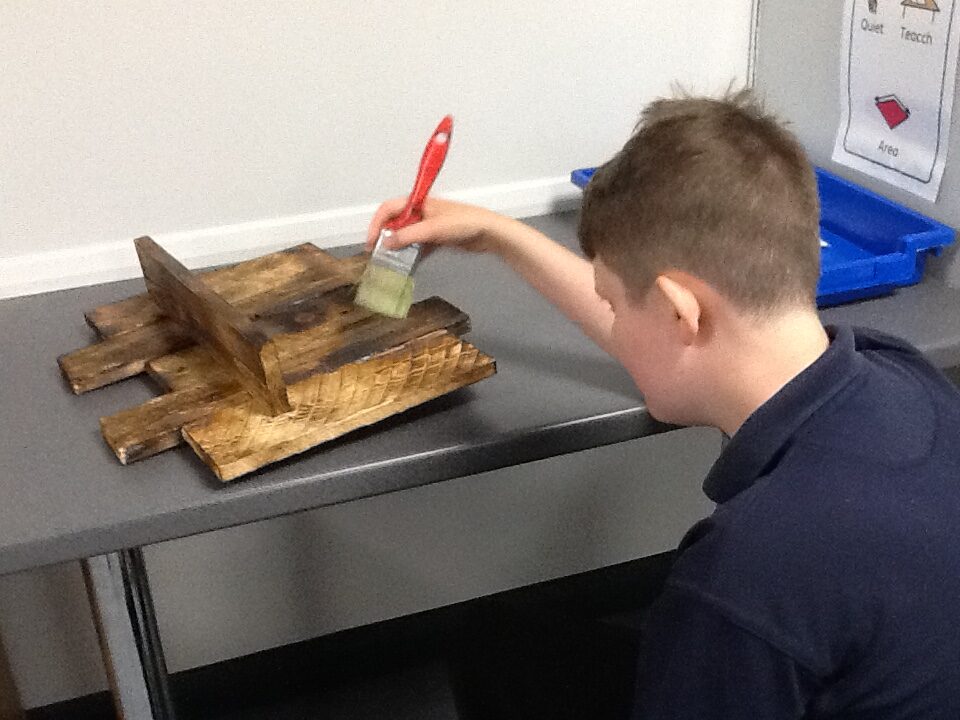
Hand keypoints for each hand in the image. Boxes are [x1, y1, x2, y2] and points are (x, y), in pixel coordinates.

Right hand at [365, 197, 511, 255]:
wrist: (488, 232)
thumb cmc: (464, 222)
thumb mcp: (432, 229)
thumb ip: (408, 236)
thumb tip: (387, 243)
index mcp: (417, 202)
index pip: (388, 209)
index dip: (377, 224)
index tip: (371, 242)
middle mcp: (420, 212)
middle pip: (395, 223)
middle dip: (386, 237)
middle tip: (378, 254)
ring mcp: (428, 225)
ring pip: (406, 236)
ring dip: (399, 248)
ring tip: (391, 263)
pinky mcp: (436, 238)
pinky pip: (418, 246)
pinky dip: (412, 254)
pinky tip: (408, 265)